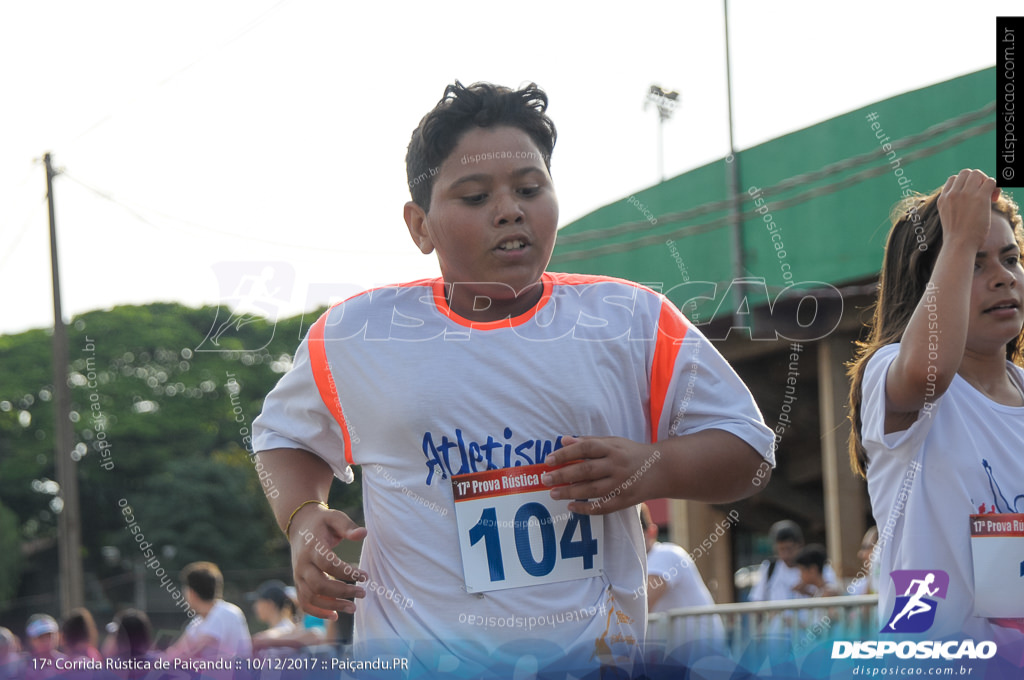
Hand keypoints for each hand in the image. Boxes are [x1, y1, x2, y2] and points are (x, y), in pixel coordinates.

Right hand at [288, 503, 367, 619]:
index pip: (328, 564)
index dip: (347, 572)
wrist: (300, 526)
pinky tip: (335, 616)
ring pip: (311, 597)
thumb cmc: (322, 522)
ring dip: (332, 605)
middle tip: (363, 593)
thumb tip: (364, 534)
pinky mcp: (298, 583)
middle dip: (342, 592)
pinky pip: (304, 602)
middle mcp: (302, 564)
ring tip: (353, 608)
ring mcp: (298, 575)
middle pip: (319, 585)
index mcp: (312, 547)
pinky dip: (318, 612)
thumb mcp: (335, 517)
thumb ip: (348, 526)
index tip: (365, 576)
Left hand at [541, 435, 661, 513]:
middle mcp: (617, 465)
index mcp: (612, 448)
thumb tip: (562, 440)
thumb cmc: (630, 453)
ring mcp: (622, 484)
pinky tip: (571, 507)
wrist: (661, 469)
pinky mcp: (626, 500)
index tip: (548, 460)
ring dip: (571, 492)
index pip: (586, 448)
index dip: (566, 453)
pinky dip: (587, 508)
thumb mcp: (612, 442)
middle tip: (545, 479)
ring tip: (553, 493)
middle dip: (564, 475)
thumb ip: (588, 442)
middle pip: (587, 470)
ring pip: (593, 490)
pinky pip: (603, 507)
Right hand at [936, 169, 999, 248]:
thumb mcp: (948, 218)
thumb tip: (967, 203)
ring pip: (977, 174)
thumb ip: (954, 206)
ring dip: (985, 181)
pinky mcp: (979, 198)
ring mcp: (965, 194)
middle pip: (966, 173)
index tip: (971, 196)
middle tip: (982, 194)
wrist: (959, 245)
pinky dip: (995, 187)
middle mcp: (952, 194)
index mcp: (943, 199)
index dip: (964, 184)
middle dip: (976, 180)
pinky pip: (991, 181)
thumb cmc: (956, 237)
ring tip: (989, 196)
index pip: (954, 179)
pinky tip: (994, 199)